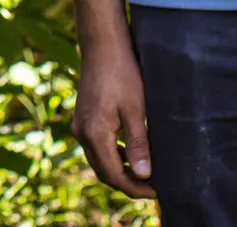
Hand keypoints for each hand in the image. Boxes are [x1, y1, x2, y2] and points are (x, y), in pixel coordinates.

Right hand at [73, 33, 154, 199]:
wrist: (102, 45)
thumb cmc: (122, 73)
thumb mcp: (136, 109)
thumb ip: (139, 144)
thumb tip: (144, 176)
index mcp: (94, 134)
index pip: (114, 175)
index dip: (136, 188)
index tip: (157, 191)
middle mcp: (81, 133)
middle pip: (104, 172)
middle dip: (128, 184)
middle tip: (153, 188)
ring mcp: (79, 126)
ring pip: (99, 161)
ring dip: (120, 171)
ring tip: (144, 174)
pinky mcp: (82, 119)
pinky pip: (96, 148)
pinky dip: (112, 157)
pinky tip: (129, 154)